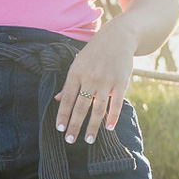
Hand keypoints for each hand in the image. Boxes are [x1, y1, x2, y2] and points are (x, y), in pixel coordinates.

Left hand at [55, 23, 136, 144]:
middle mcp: (90, 78)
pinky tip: (109, 128)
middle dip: (74, 125)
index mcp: (76, 73)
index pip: (67, 98)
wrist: (118, 37)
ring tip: (89, 140)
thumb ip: (69, 83)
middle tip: (69, 141)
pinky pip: (116, 103)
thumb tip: (57, 99)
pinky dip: (113, 116)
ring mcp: (106, 81)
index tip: (59, 129)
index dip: (62, 114)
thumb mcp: (77, 64)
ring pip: (97, 108)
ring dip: (92, 126)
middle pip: (80, 106)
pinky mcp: (121, 82)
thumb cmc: (94, 53)